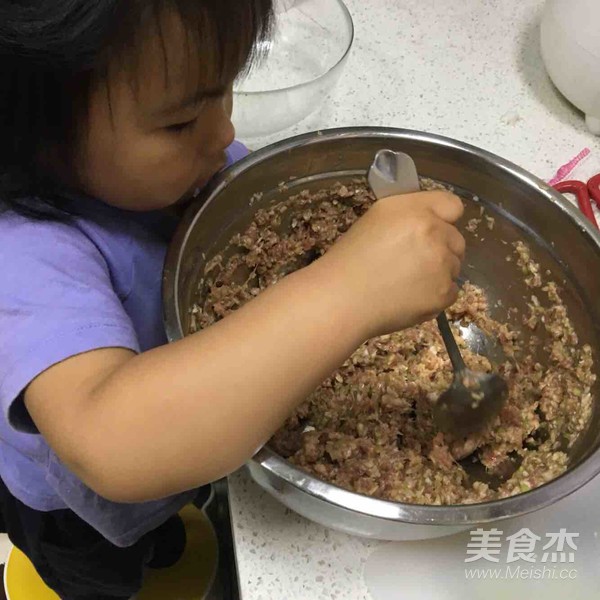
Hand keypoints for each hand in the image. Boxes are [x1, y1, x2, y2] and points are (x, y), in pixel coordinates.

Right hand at [314, 191, 464, 337]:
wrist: (342, 300)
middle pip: (457, 239)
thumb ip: (409, 214)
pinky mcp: (444, 293)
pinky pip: (451, 291)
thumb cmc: (350, 259)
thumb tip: (431, 220)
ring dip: (438, 273)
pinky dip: (435, 296)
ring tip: (406, 282)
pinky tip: (409, 297)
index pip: (452, 206)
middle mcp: (434, 233)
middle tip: (412, 262)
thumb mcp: (375, 219)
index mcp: (415, 210)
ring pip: (454, 267)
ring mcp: (442, 265)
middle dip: (441, 249)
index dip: (443, 218)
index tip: (430, 230)